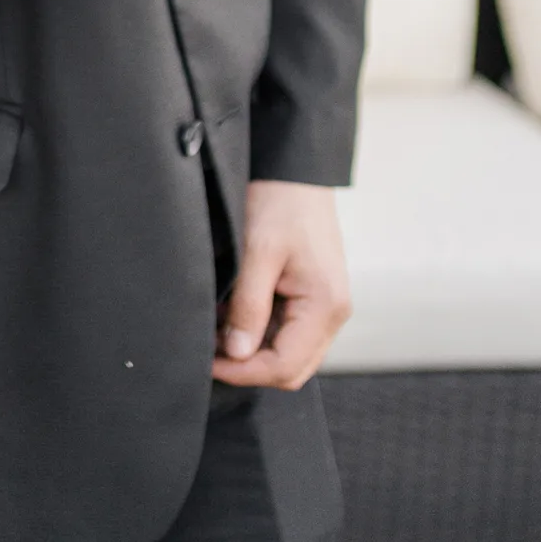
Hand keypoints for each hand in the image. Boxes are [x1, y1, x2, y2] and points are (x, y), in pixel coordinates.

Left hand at [211, 181, 351, 389]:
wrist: (296, 170)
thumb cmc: (280, 202)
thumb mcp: (257, 253)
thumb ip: (248, 307)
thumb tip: (236, 354)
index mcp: (326, 305)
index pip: (285, 365)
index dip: (244, 371)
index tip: (208, 362)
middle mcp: (332, 313)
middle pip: (290, 367)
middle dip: (248, 366)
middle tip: (208, 351)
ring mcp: (324, 306)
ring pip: (287, 352)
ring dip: (251, 349)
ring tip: (216, 328)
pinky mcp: (312, 297)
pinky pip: (286, 331)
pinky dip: (258, 331)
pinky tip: (230, 313)